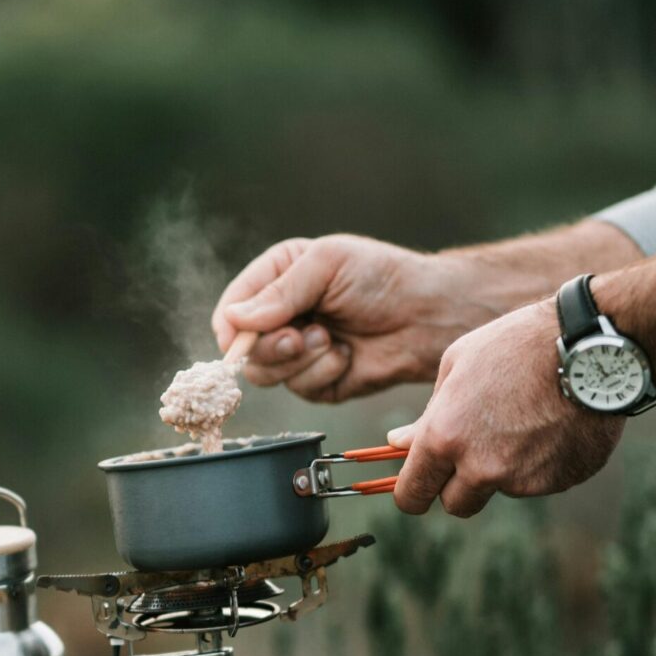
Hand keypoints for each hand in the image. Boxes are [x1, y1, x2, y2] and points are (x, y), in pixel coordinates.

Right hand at [211, 235, 502, 400]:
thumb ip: (279, 292)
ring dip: (301, 360)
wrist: (426, 316)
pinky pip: (300, 390)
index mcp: (275, 279)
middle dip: (272, 347)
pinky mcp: (317, 381)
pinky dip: (324, 374)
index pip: (230, 310)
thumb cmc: (381, 278)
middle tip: (303, 336)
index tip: (241, 341)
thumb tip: (235, 319)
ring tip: (332, 339)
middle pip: (243, 350)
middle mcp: (280, 317)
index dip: (231, 330)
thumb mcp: (326, 266)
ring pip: (267, 375)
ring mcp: (297, 352)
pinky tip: (347, 356)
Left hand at [386, 300, 624, 517]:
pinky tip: (553, 424)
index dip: (411, 495)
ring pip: (501, 490)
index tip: (417, 488)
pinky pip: (539, 482)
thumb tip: (398, 444)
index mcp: (444, 438)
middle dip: (458, 486)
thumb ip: (427, 415)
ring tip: (525, 420)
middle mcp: (481, 467)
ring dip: (504, 469)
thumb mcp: (457, 365)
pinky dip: (541, 463)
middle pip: (456, 505)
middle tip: (475, 450)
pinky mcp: (560, 481)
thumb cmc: (516, 344)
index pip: (412, 495)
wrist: (592, 345)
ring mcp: (523, 479)